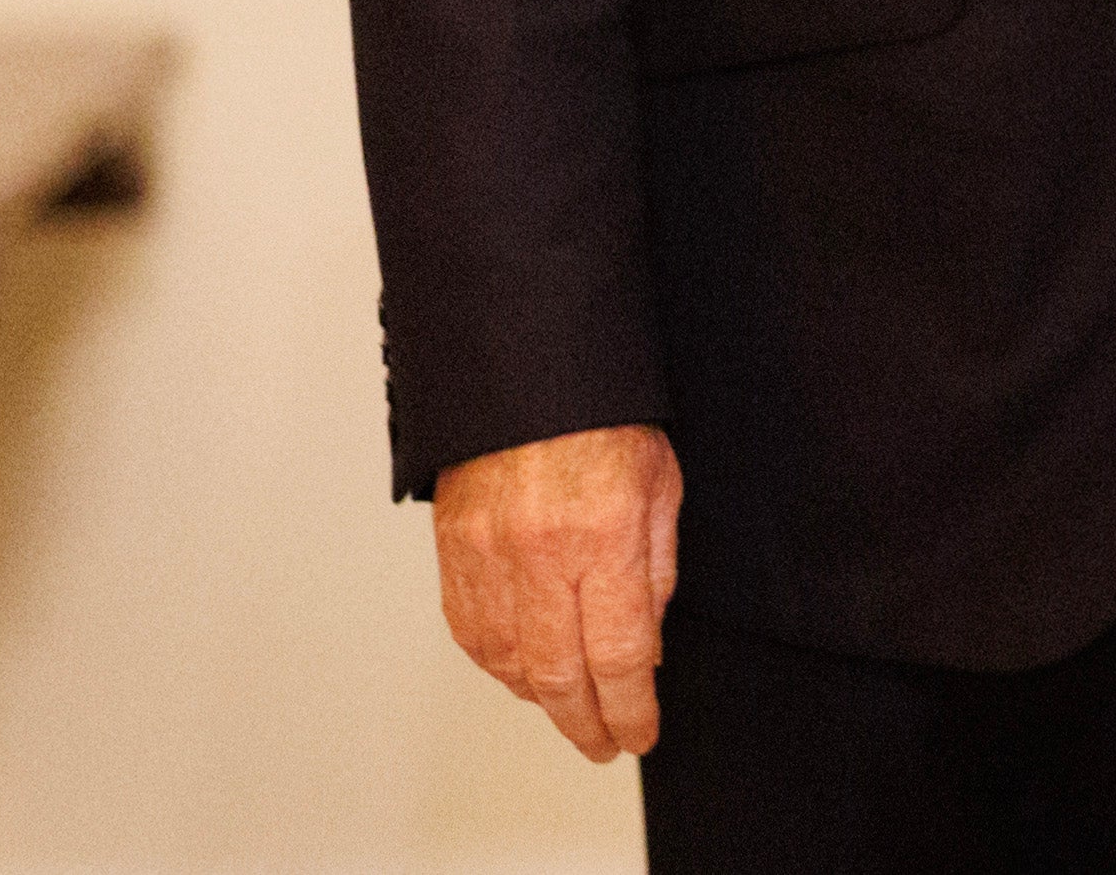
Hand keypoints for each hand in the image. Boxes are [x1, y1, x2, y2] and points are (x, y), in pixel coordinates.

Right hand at [431, 423, 683, 758]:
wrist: (526, 374)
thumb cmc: (601, 418)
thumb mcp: (661, 486)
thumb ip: (655, 570)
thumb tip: (646, 644)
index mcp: (600, 536)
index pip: (616, 655)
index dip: (629, 709)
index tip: (639, 732)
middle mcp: (538, 555)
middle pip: (558, 675)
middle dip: (585, 722)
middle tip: (605, 742)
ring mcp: (486, 557)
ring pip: (508, 663)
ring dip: (541, 699)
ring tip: (571, 710)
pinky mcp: (453, 552)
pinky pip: (471, 633)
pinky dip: (498, 666)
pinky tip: (521, 673)